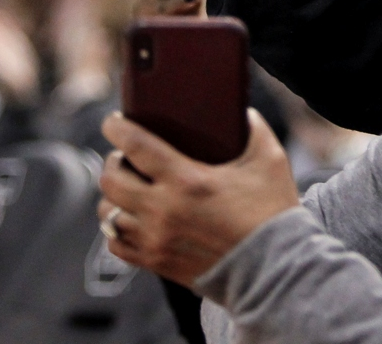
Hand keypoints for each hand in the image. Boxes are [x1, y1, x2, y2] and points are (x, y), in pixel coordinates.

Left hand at [97, 110, 298, 286]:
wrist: (273, 268)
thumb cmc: (271, 212)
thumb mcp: (269, 161)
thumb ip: (254, 129)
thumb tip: (242, 113)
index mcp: (187, 180)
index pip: (135, 146)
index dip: (116, 128)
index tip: (113, 120)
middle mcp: (163, 210)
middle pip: (111, 180)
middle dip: (113, 161)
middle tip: (125, 156)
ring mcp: (156, 240)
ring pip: (107, 213)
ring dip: (113, 196)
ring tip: (127, 187)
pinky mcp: (156, 263)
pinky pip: (116, 244)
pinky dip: (117, 228)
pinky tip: (131, 218)